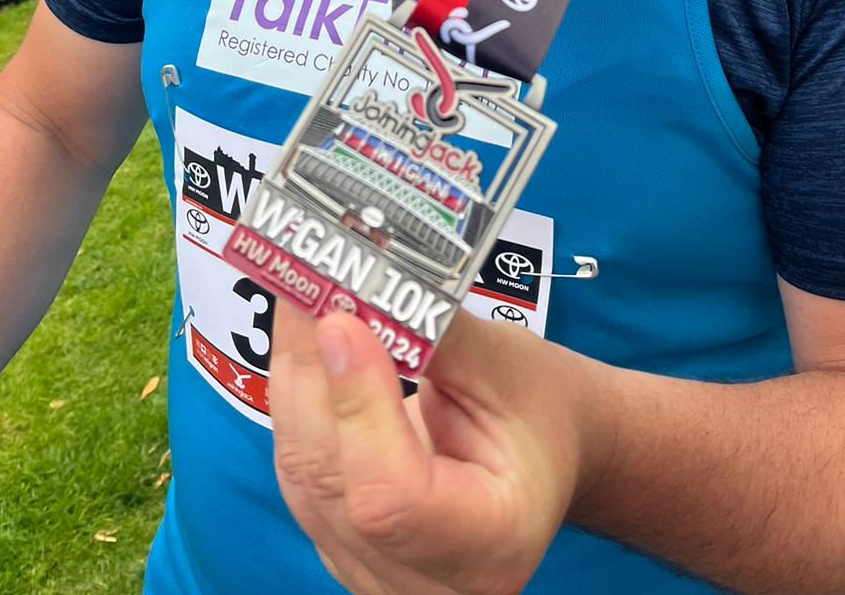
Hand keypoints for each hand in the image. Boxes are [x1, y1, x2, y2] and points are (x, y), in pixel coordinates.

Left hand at [270, 303, 601, 593]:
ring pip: (304, 474)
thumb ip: (437, 335)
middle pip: (333, 481)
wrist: (549, 451)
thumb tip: (363, 284)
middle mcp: (429, 583)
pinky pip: (300, 472)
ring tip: (300, 293)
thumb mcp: (508, 364)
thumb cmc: (541, 407)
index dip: (356, 409)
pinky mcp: (344, 549)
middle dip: (311, 372)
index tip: (342, 323)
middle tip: (304, 279)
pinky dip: (297, 400)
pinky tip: (305, 343)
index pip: (392, 497)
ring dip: (295, 376)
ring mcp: (378, 577)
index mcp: (490, 544)